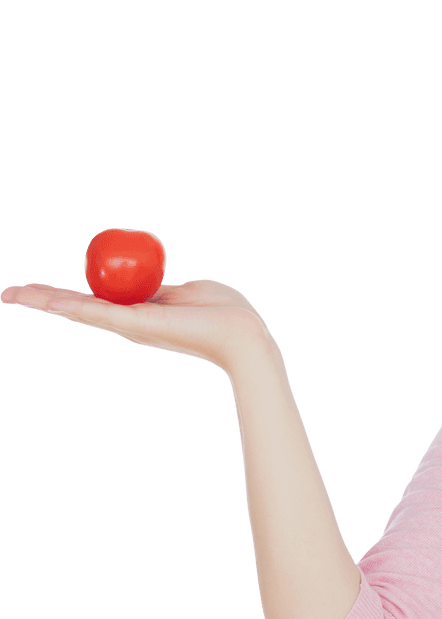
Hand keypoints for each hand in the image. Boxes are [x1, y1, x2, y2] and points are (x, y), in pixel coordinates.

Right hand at [0, 279, 275, 373]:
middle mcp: (130, 322)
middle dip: (43, 299)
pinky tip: (47, 300)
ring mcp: (132, 325)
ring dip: (45, 300)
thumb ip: (167, 289)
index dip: (66, 294)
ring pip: (79, 310)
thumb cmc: (225, 312)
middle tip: (8, 293)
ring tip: (13, 294)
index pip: (96, 301)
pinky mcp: (139, 324)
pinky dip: (72, 305)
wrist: (242, 333)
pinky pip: (99, 311)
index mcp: (141, 312)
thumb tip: (160, 285)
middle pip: (77, 307)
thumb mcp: (189, 291)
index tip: (39, 289)